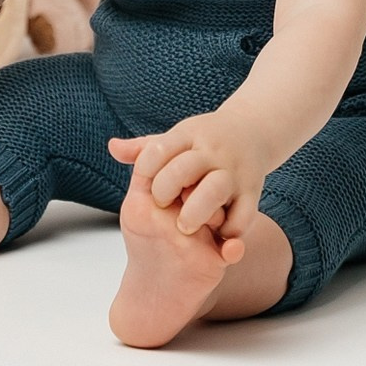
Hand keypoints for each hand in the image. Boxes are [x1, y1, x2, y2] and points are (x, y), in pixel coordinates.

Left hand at [110, 111, 268, 248]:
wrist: (253, 131)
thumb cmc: (203, 142)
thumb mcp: (176, 138)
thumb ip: (145, 149)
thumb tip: (112, 147)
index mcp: (190, 136)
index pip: (160, 149)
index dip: (147, 168)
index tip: (146, 182)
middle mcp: (212, 152)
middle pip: (183, 169)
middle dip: (166, 190)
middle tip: (161, 205)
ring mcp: (234, 172)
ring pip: (214, 190)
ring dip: (196, 212)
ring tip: (184, 226)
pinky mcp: (252, 192)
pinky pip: (243, 215)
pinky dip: (229, 230)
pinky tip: (216, 235)